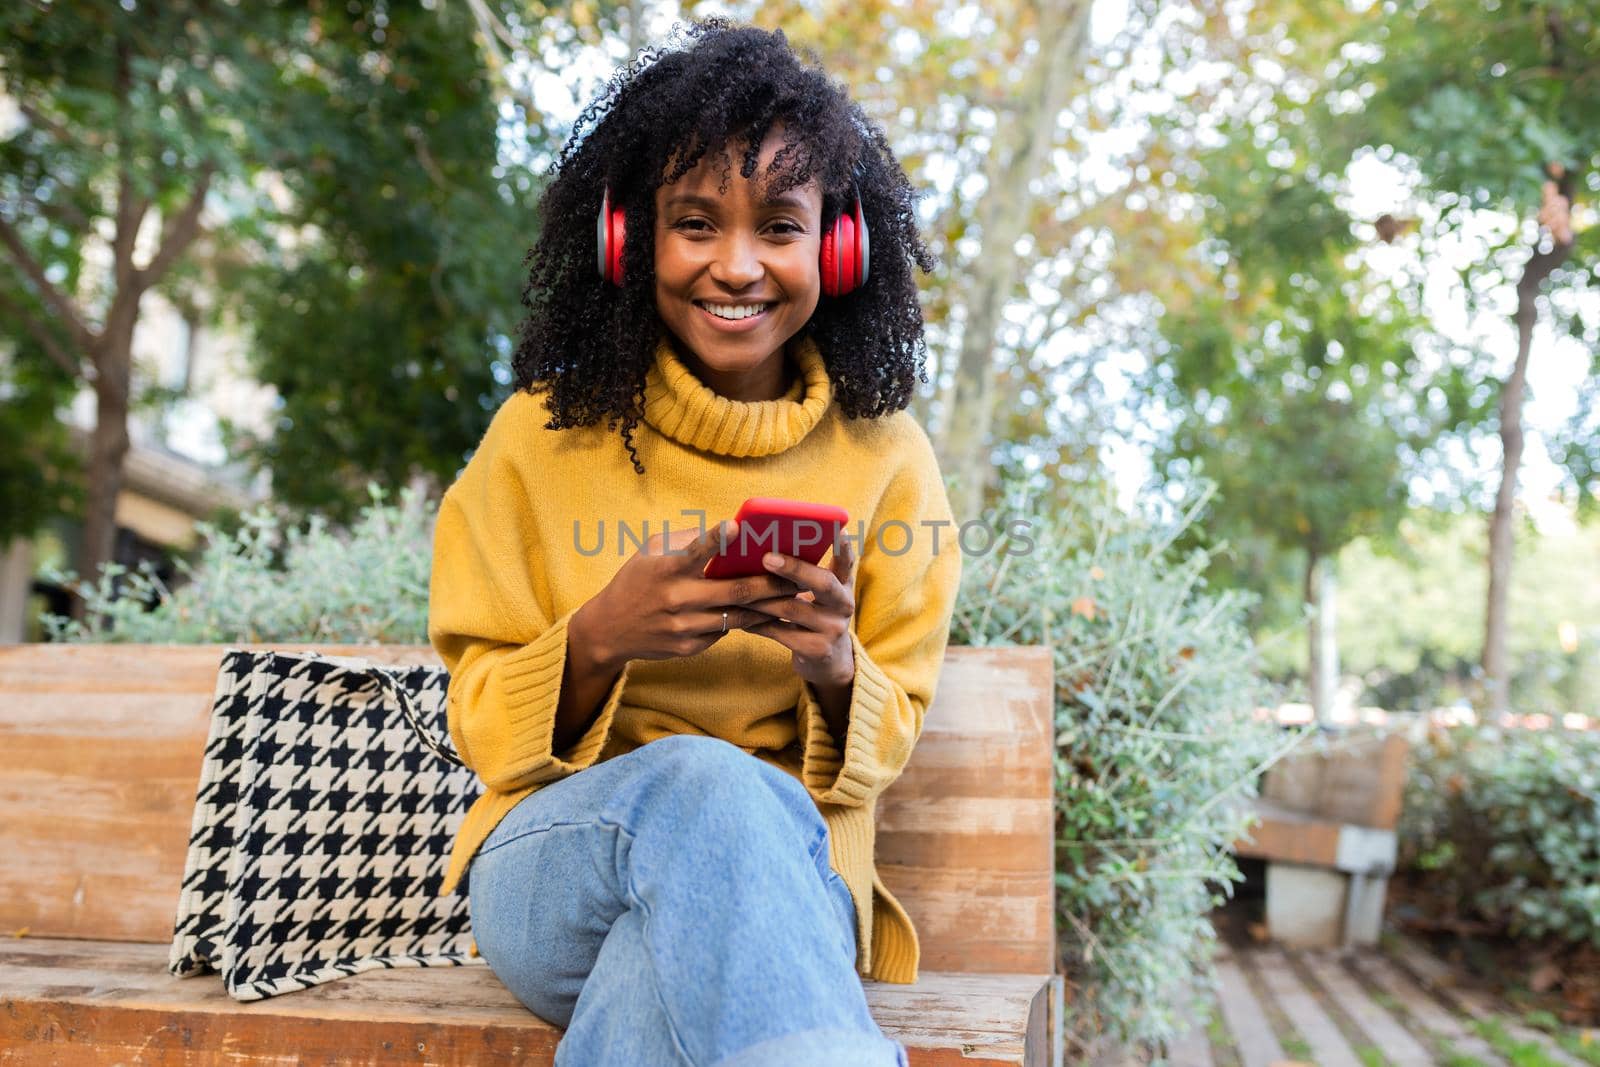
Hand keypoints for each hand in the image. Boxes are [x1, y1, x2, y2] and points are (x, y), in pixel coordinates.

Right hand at [577, 520, 800, 668]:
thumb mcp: (651, 551)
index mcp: (666, 569)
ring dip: (769, 606)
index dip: (715, 539)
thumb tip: (729, 532)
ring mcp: (684, 627)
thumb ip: (687, 540)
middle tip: (800, 574)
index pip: (694, 552)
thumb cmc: (636, 580)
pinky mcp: (689, 647)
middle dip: (772, 583)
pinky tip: (770, 614)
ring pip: (738, 616)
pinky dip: (748, 621)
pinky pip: (725, 631)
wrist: (610, 630)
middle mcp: (677, 599)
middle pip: (735, 591)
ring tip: (796, 596)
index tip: (736, 526)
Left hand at [743, 532, 856, 689]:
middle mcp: (844, 604)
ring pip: (792, 608)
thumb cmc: (815, 614)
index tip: (838, 529)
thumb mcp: (821, 594)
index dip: (843, 546)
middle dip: (794, 568)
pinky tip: (740, 616)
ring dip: (762, 597)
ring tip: (739, 587)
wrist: (828, 659)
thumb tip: (767, 547)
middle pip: (822, 582)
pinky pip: (780, 632)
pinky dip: (757, 623)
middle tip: (767, 557)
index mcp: (844, 584)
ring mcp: (832, 628)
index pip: (847, 561)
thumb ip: (807, 573)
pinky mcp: (817, 649)